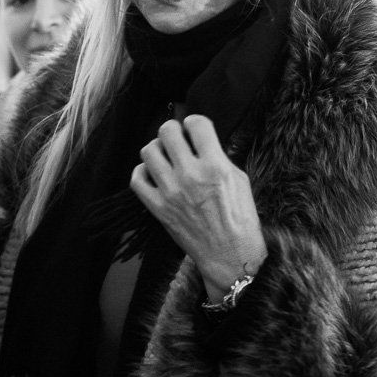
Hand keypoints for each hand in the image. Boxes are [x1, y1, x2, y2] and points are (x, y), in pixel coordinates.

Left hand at [131, 114, 267, 299]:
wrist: (230, 255)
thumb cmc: (240, 218)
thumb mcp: (239, 180)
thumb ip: (218, 157)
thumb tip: (200, 141)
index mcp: (215, 166)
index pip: (196, 123)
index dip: (195, 122)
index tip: (195, 129)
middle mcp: (190, 175)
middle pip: (167, 131)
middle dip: (173, 130)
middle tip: (178, 138)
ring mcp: (171, 192)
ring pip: (148, 151)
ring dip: (157, 149)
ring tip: (166, 156)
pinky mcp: (158, 208)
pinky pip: (137, 179)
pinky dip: (143, 172)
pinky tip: (154, 174)